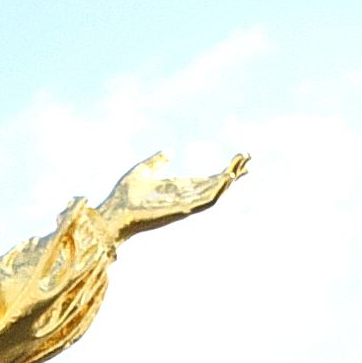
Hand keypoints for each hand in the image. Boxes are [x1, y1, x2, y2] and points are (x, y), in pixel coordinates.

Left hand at [95, 151, 248, 237]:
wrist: (113, 211)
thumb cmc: (124, 195)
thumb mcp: (144, 169)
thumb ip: (158, 161)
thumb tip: (170, 151)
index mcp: (180, 188)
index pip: (209, 179)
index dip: (225, 169)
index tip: (239, 157)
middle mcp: (186, 198)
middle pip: (217, 186)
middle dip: (234, 172)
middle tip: (248, 157)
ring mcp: (185, 205)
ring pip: (215, 193)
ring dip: (229, 180)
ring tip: (241, 165)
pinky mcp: (181, 210)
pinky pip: (204, 201)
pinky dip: (217, 190)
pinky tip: (227, 178)